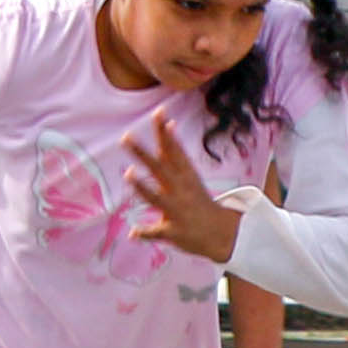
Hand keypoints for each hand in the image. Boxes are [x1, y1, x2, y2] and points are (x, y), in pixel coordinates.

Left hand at [129, 122, 249, 266]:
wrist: (222, 234)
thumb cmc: (199, 201)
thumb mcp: (189, 175)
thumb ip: (173, 153)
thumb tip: (168, 123)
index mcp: (185, 177)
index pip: (173, 150)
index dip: (165, 132)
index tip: (158, 113)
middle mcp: (180, 191)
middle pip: (159, 169)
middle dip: (142, 153)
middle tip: (126, 136)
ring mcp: (177, 211)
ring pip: (156, 197)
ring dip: (142, 187)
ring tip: (128, 173)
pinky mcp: (173, 232)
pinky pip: (157, 232)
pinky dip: (145, 232)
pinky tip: (133, 232)